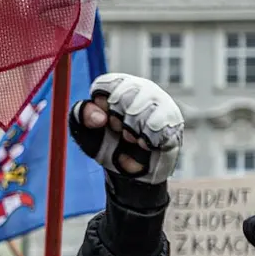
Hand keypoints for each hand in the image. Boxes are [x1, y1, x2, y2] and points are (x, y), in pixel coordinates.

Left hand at [69, 73, 183, 184]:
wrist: (128, 172)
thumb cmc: (106, 143)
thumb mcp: (85, 131)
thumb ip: (80, 115)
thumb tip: (100, 117)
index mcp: (119, 85)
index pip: (106, 84)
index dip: (102, 105)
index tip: (104, 119)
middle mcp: (143, 89)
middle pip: (126, 96)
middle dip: (117, 120)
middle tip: (120, 130)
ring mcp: (162, 104)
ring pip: (143, 111)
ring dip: (132, 131)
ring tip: (133, 137)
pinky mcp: (174, 123)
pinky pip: (159, 128)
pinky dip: (147, 141)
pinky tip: (146, 143)